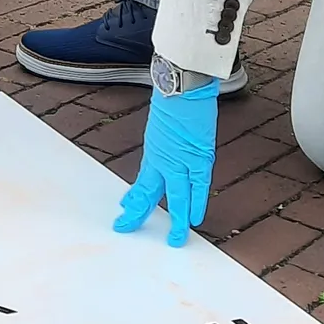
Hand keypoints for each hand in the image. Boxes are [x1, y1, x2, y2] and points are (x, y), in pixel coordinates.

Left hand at [114, 80, 219, 248]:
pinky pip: (197, 186)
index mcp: (155, 150)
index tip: (126, 206)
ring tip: (175, 240)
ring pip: (177, 197)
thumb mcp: (163, 122)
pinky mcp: (198, 157)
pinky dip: (197, 203)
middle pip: (149, 192)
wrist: (182, 83)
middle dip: (138, 212)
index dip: (135, 197)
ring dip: (177, 220)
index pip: (143, 181)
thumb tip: (172, 140)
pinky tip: (195, 219)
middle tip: (125, 226)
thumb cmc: (175, 95)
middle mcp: (163, 158)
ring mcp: (180, 160)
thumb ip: (166, 138)